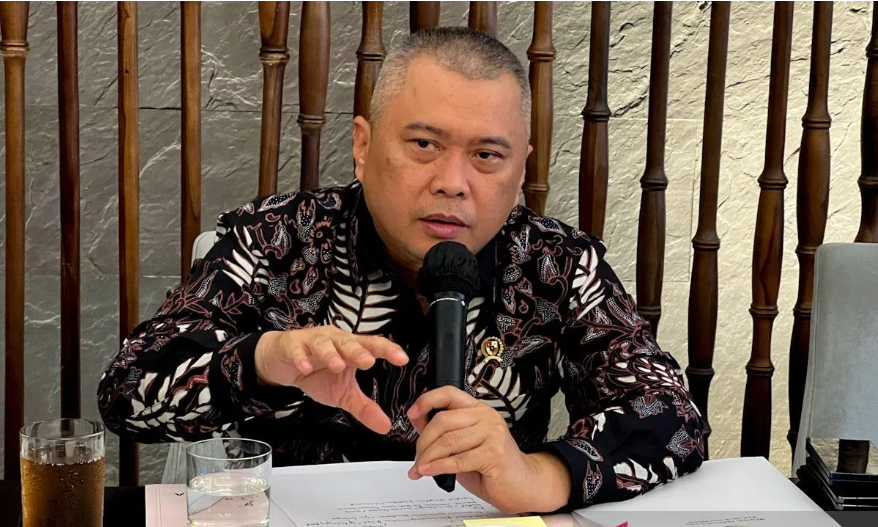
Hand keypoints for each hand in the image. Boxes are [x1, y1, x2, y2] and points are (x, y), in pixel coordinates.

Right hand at [254, 326, 407, 433]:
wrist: (284, 362)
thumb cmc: (317, 373)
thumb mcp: (343, 393)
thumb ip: (364, 407)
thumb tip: (386, 426)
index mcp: (351, 349)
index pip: (373, 346)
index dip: (388, 350)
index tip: (402, 359)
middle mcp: (335, 340)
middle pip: (349, 343)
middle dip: (359, 351)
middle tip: (368, 362)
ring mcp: (313, 341)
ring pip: (324, 344)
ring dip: (331, 354)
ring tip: (338, 366)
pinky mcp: (292, 345)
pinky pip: (297, 350)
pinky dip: (301, 358)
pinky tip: (305, 368)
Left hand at [407, 386, 570, 513]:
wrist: (522, 485)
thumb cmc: (492, 466)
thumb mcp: (463, 445)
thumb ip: (443, 432)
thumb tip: (417, 419)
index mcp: (478, 410)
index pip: (449, 393)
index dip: (427, 400)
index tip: (412, 412)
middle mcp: (486, 417)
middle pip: (443, 420)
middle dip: (423, 442)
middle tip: (417, 457)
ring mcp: (492, 434)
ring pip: (447, 441)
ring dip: (427, 457)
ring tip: (420, 468)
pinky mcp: (494, 454)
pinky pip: (457, 459)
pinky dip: (438, 467)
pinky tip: (429, 471)